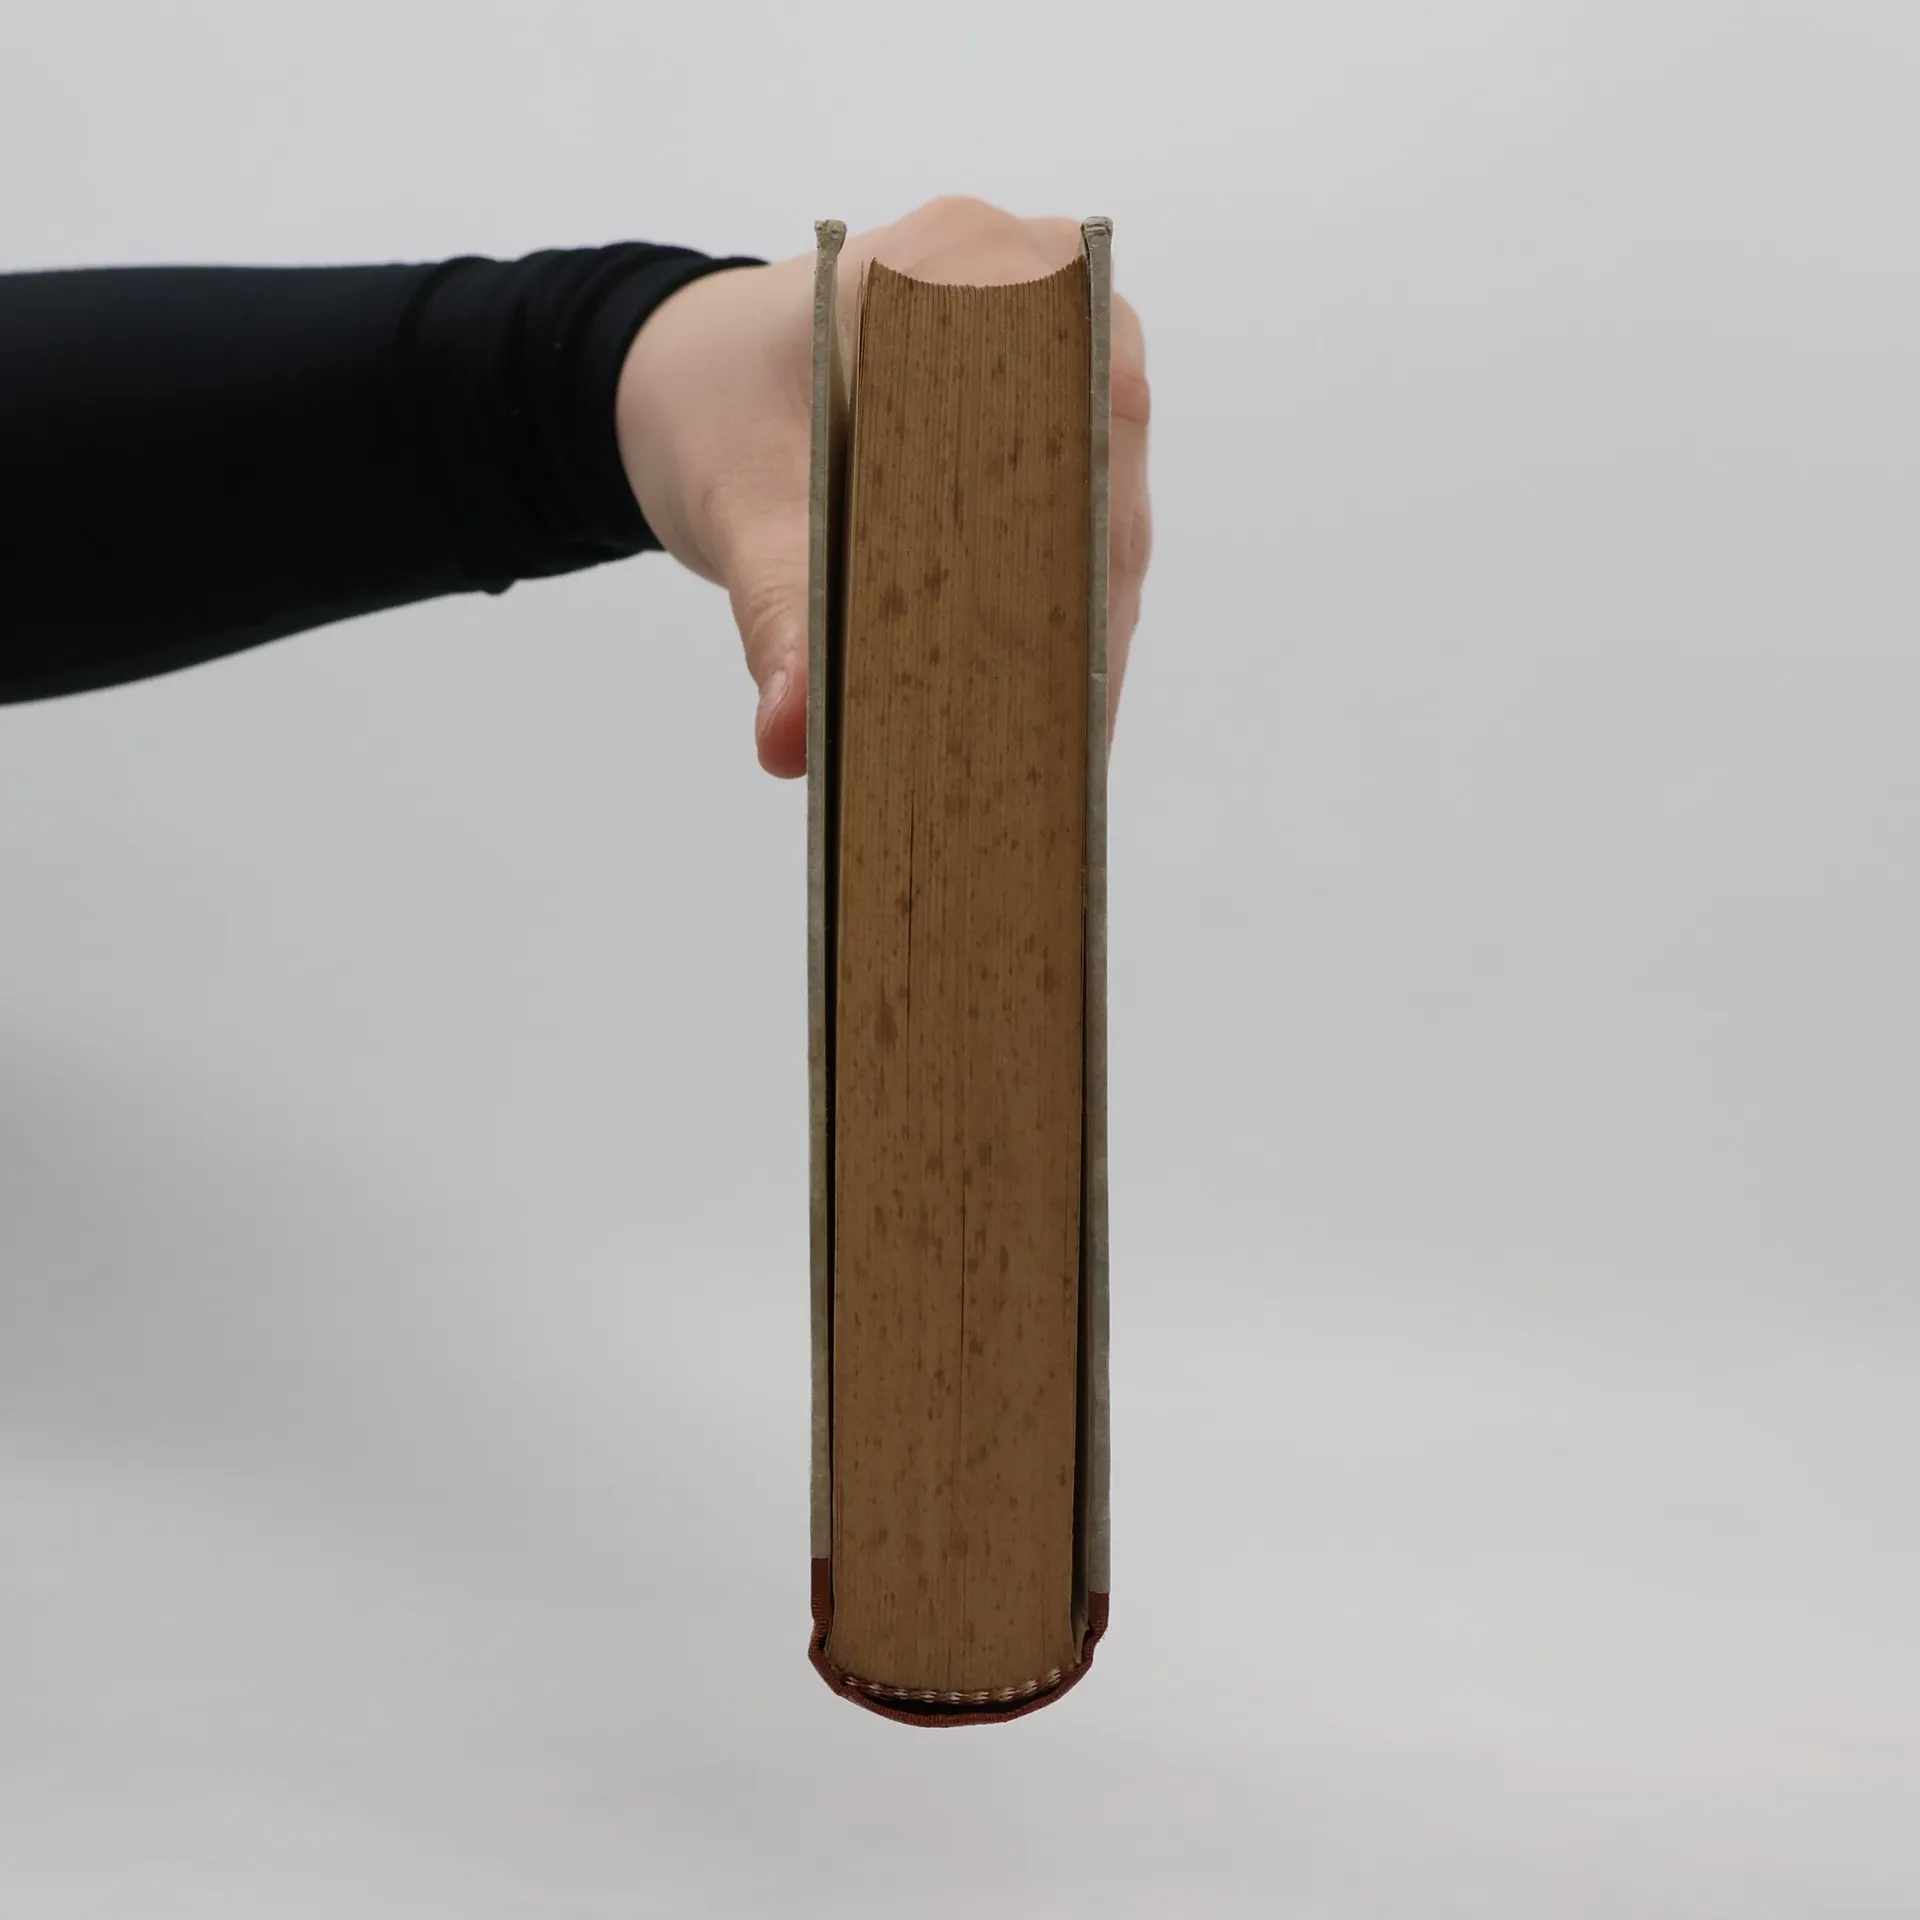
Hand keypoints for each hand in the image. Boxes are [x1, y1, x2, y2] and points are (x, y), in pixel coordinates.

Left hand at [615, 196, 1152, 778]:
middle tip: (1056, 755)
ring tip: (1063, 753)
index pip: (1063, 428)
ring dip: (1080, 631)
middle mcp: (1041, 288)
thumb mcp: (735, 507)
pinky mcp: (1060, 412)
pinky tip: (1044, 708)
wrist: (694, 379)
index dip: (1067, 569)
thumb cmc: (714, 408)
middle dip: (1076, 623)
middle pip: (1101, 481)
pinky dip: (1060, 615)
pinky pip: (1086, 522)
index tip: (1052, 691)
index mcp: (965, 267)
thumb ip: (774, 616)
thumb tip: (793, 737)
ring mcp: (1064, 347)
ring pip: (1108, 515)